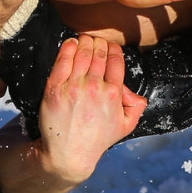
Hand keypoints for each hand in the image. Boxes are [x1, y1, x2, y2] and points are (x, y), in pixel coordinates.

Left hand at [37, 35, 146, 182]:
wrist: (69, 152)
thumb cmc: (97, 139)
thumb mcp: (126, 126)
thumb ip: (136, 107)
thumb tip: (137, 94)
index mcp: (113, 94)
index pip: (115, 60)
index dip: (114, 49)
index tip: (111, 46)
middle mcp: (94, 87)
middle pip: (99, 53)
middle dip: (99, 43)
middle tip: (97, 41)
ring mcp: (73, 87)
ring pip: (81, 53)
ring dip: (85, 42)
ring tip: (85, 40)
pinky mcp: (54, 88)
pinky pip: (62, 61)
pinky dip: (67, 48)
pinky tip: (70, 43)